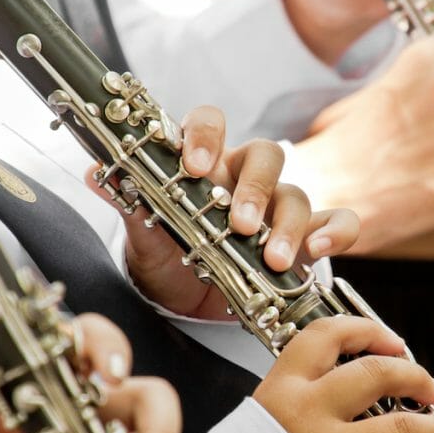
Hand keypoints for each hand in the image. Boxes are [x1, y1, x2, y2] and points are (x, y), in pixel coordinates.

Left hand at [90, 105, 359, 318]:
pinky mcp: (307, 238)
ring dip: (288, 225)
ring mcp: (279, 208)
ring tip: (273, 261)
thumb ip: (130, 203)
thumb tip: (96, 172)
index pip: (210, 123)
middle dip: (254, 189)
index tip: (196, 165)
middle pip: (265, 155)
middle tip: (239, 225)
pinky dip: (335, 232)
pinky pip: (338, 221)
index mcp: (205, 165)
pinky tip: (318, 253)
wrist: (190, 309)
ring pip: (297, 193)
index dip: (206, 134)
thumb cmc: (169, 262)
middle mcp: (245, 179)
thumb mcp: (146, 238)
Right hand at [254, 316, 433, 432]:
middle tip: (432, 388)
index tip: (395, 342)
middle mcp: (309, 415)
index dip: (372, 332)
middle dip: (416, 376)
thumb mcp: (264, 412)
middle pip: (377, 374)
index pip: (331, 336)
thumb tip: (353, 376)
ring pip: (401, 428)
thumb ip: (303, 390)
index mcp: (285, 387)